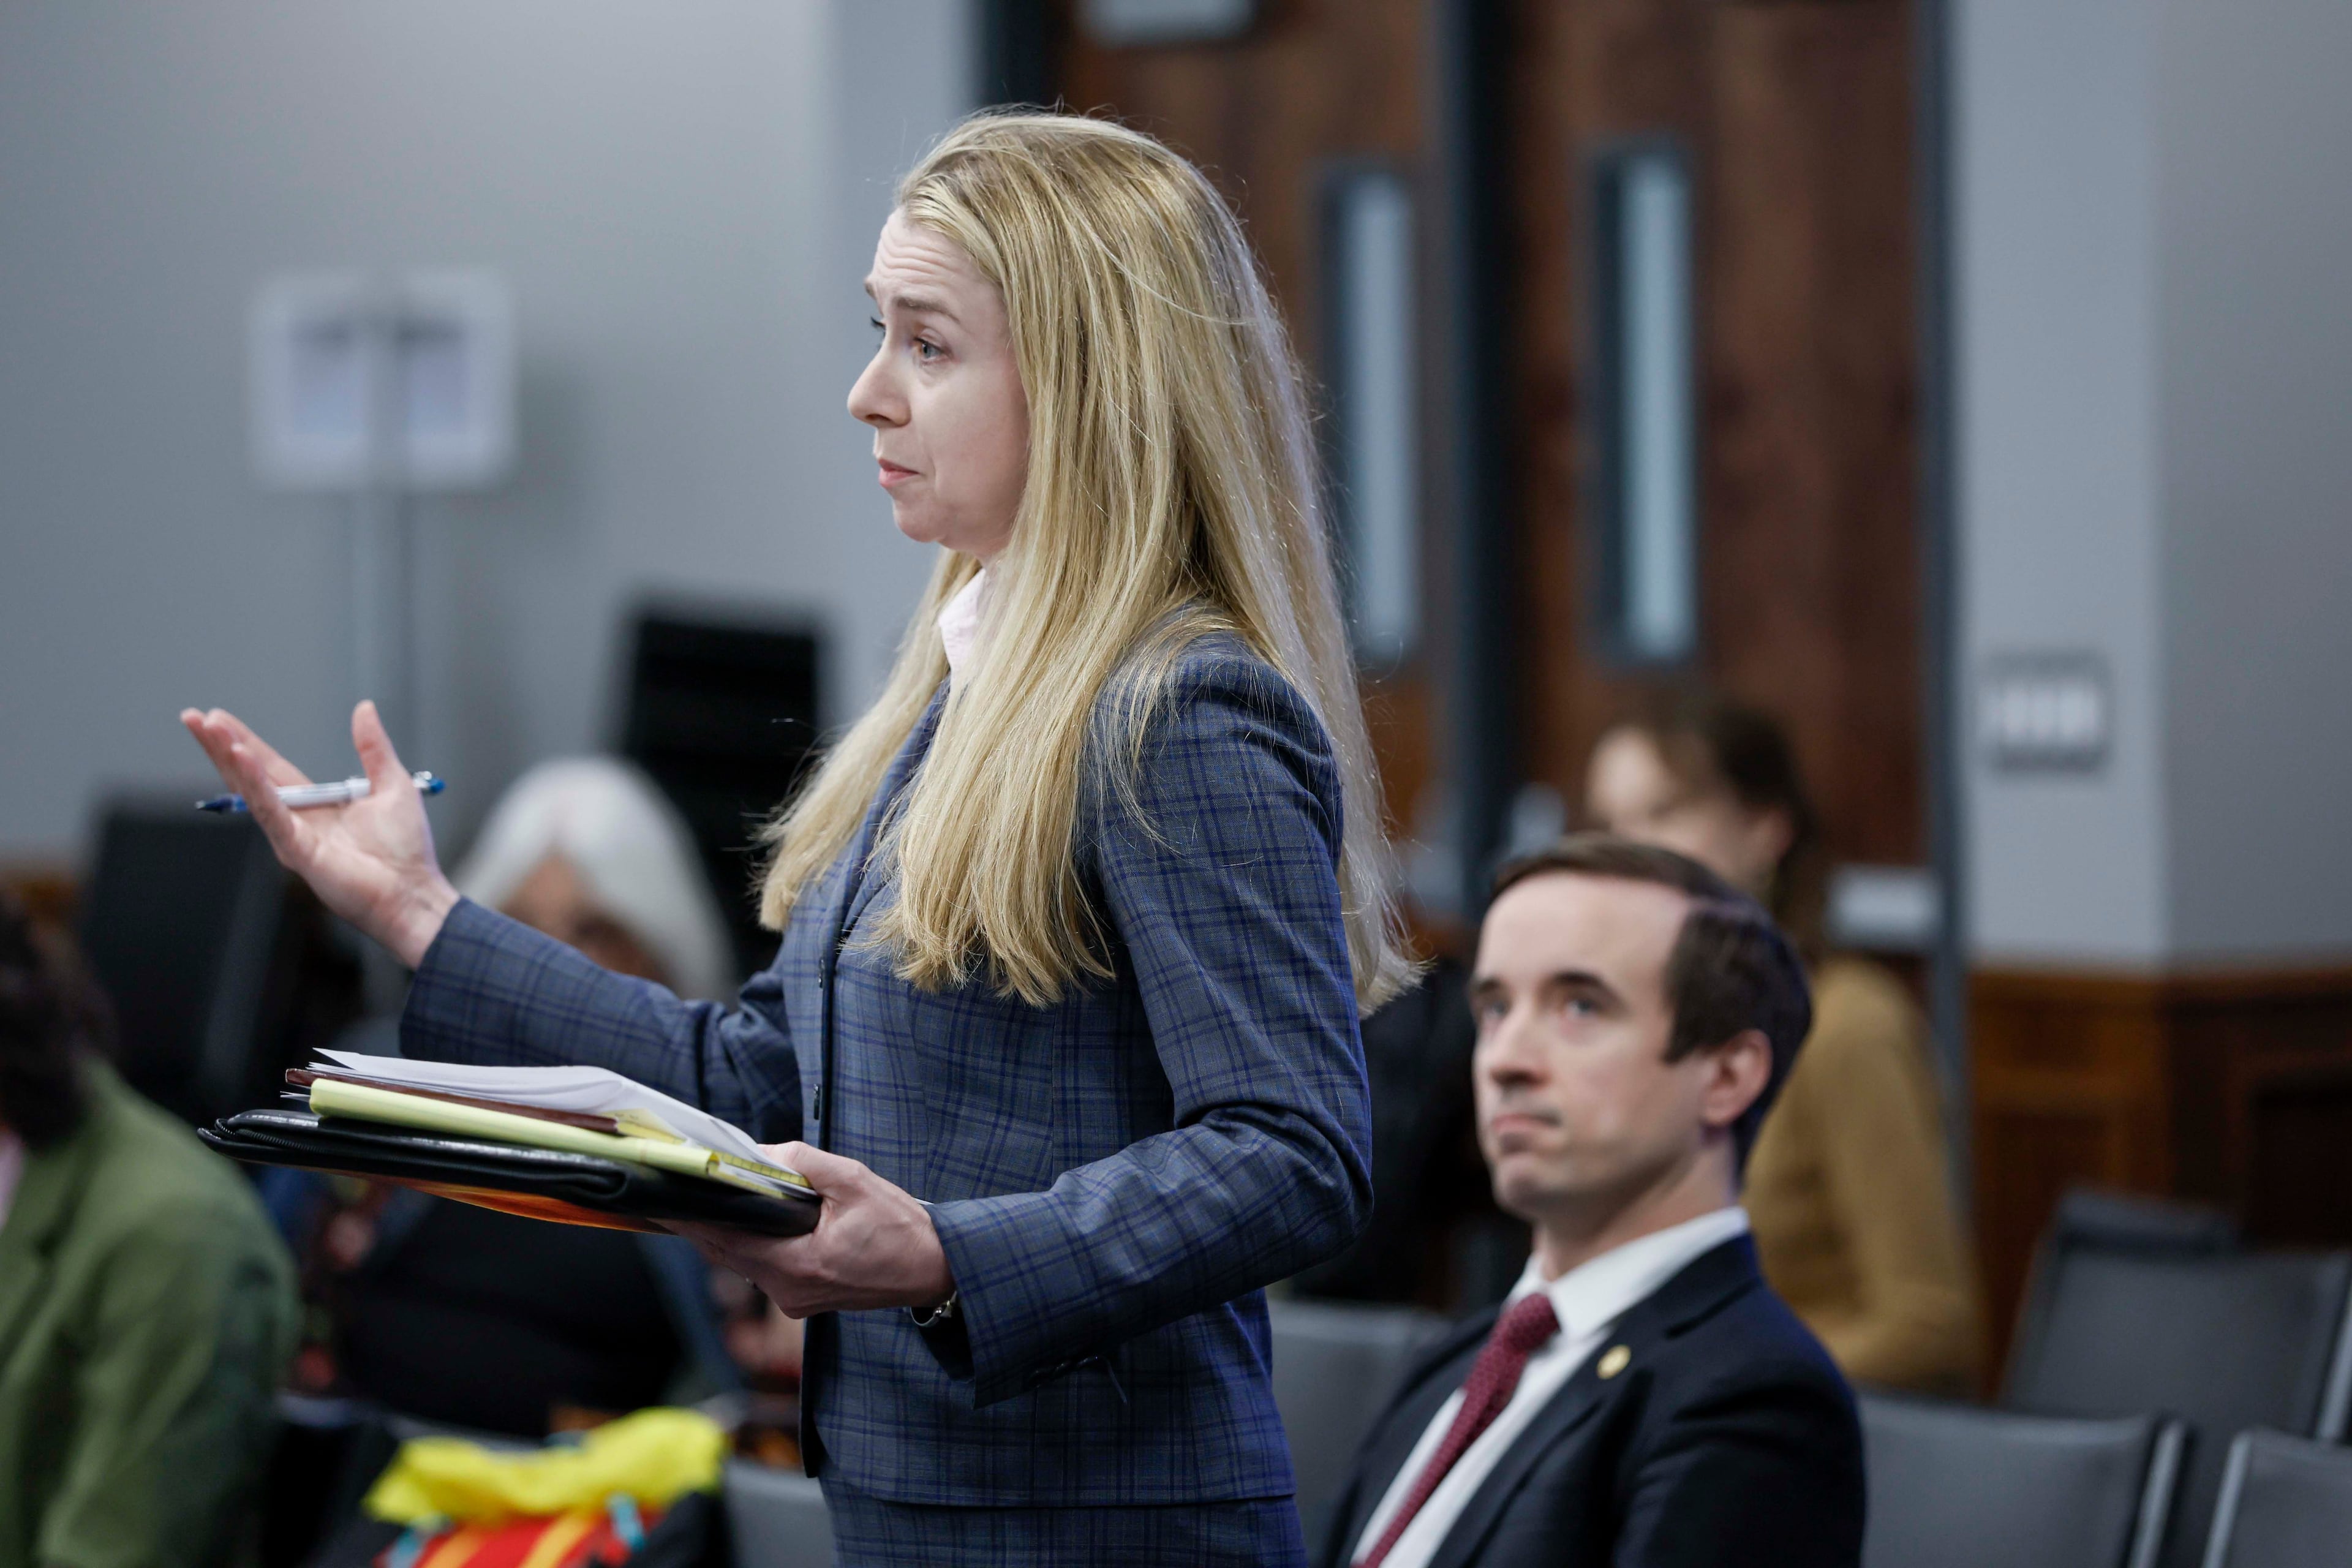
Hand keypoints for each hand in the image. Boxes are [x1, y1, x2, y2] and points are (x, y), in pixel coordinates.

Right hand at [180, 701, 459, 968]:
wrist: (413, 893)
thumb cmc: (406, 849)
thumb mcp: (392, 783)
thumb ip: (373, 746)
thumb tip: (364, 708)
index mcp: (315, 804)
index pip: (271, 767)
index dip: (245, 742)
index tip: (218, 717)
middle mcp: (296, 819)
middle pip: (250, 775)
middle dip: (221, 745)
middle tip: (193, 716)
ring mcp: (292, 835)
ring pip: (252, 789)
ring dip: (228, 758)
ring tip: (207, 728)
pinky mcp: (297, 850)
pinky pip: (271, 812)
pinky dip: (256, 784)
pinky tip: (241, 759)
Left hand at [671, 1143, 954, 1317]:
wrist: (934, 1269)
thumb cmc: (901, 1229)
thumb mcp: (855, 1182)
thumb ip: (805, 1164)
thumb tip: (762, 1153)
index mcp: (798, 1264)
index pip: (726, 1239)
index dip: (691, 1219)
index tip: (662, 1201)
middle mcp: (789, 1290)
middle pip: (726, 1253)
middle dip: (704, 1222)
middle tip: (679, 1191)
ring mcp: (795, 1299)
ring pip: (742, 1262)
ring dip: (728, 1232)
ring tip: (712, 1199)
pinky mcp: (803, 1299)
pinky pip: (763, 1269)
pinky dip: (751, 1244)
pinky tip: (752, 1220)